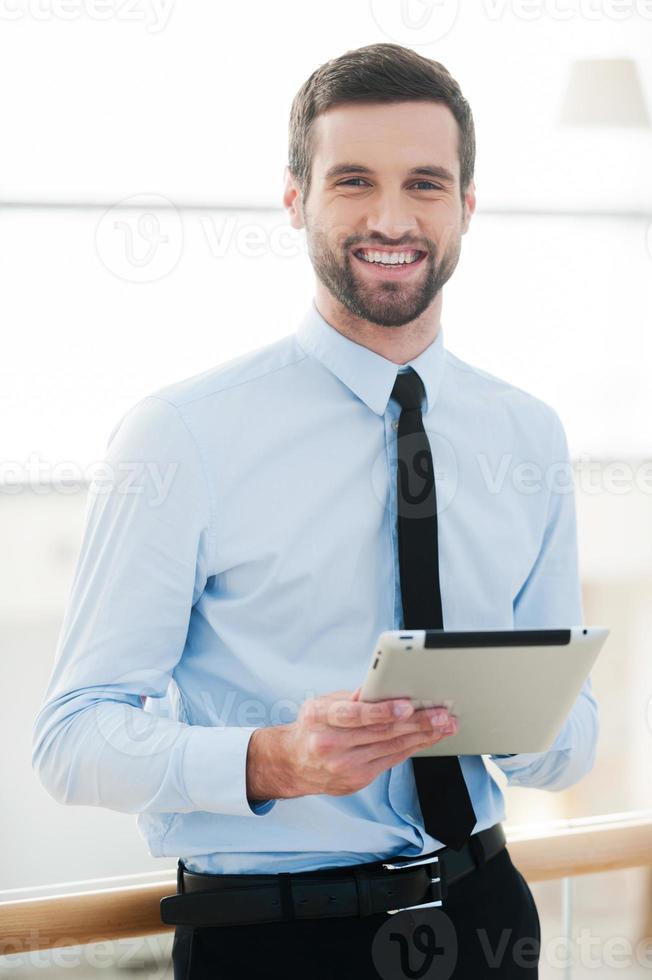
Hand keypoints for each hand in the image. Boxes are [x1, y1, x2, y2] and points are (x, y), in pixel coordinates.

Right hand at [246, 688, 457, 800]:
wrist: (293, 763)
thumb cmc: (312, 725)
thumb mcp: (322, 703)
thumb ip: (352, 697)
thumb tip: (381, 686)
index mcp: (319, 718)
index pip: (354, 714)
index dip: (383, 710)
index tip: (408, 704)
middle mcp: (331, 744)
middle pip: (381, 732)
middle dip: (416, 722)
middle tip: (442, 714)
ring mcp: (344, 766)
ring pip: (391, 748)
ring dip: (422, 736)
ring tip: (445, 725)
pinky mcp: (357, 780)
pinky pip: (391, 760)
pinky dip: (412, 747)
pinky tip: (428, 738)